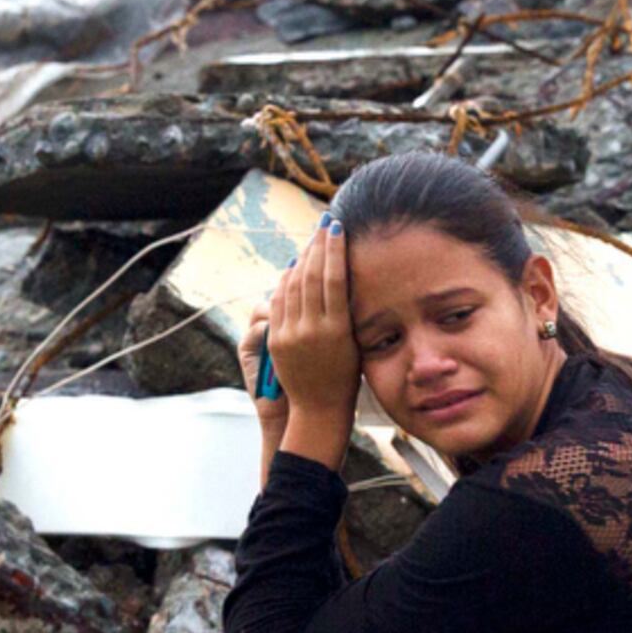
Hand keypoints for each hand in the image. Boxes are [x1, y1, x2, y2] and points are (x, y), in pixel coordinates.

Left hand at [259, 226, 361, 429]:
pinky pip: (278, 302)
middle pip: (311, 275)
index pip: (334, 278)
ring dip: (301, 259)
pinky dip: (285, 281)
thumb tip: (339, 271)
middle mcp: (312, 330)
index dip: (334, 249)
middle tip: (323, 225)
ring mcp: (291, 335)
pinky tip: (293, 267)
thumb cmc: (346, 374)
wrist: (319, 408)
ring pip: (292, 285)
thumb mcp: (355, 340)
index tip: (337, 227)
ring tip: (311, 242)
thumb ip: (346, 308)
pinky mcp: (276, 340)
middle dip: (317, 246)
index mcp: (338, 329)